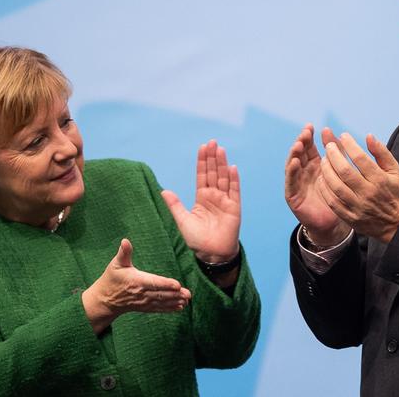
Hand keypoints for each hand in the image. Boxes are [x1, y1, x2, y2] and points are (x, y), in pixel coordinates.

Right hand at [82, 239, 191, 333]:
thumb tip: (125, 241)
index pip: (153, 283)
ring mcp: (143, 302)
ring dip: (175, 301)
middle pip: (161, 294)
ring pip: (162, 302)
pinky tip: (180, 307)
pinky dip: (170, 308)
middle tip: (188, 294)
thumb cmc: (111, 279)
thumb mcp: (115, 264)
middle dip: (175, 294)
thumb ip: (124, 252)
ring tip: (187, 300)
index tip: (177, 285)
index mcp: (136, 281)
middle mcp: (141, 293)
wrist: (105, 300)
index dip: (165, 284)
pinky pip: (159, 308)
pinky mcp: (145, 307)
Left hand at [162, 140, 240, 263]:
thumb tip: (163, 190)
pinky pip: (235, 191)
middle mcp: (214, 197)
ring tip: (220, 149)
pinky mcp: (234, 209)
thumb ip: (175, 205)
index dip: (202, 162)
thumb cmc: (196, 241)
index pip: (202, 176)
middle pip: (214, 173)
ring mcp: (225, 201)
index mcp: (202, 198)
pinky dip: (234, 180)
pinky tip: (232, 168)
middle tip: (212, 142)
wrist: (210, 256)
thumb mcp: (182, 221)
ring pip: (224, 178)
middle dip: (212, 158)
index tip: (202, 147)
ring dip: (222, 164)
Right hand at [285, 124, 348, 244]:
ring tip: (298, 145)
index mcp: (314, 165)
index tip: (311, 126)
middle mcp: (303, 172)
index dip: (308, 137)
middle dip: (301, 142)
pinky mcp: (292, 195)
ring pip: (292, 165)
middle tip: (305, 133)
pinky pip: (290, 182)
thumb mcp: (338, 172)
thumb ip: (338, 154)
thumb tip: (340, 134)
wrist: (332, 224)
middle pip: (299, 153)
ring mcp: (296, 183)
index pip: (308, 147)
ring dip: (294, 154)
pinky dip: (291, 171)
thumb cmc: (337, 197)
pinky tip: (295, 163)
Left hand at [318, 131, 398, 243]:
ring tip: (324, 160)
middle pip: (345, 172)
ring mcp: (358, 207)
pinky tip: (322, 178)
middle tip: (328, 146)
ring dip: (326, 171)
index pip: (361, 159)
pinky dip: (325, 189)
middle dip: (334, 156)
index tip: (343, 136)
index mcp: (380, 180)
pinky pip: (332, 202)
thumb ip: (381, 152)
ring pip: (336, 187)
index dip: (349, 145)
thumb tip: (368, 135)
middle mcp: (368, 193)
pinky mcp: (350, 217)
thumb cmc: (393, 191)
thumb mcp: (394, 170)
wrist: (396, 223)